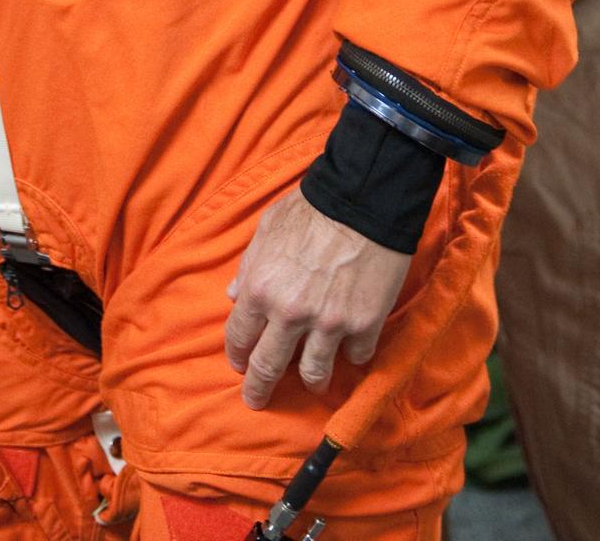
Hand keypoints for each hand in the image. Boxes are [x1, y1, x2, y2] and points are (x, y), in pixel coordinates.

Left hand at [224, 188, 410, 408]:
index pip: (239, 337)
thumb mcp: (267, 229)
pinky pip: (355, 356)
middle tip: (257, 400)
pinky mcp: (364, 325)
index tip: (239, 364)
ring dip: (311, 380)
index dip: (237, 355)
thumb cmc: (312, 208)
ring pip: (314, 374)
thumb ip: (249, 265)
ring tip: (313, 381)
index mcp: (261, 288)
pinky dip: (352, 354)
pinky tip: (350, 348)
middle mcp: (290, 314)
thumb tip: (234, 294)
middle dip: (260, 388)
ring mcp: (329, 324)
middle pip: (268, 367)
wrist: (364, 199)